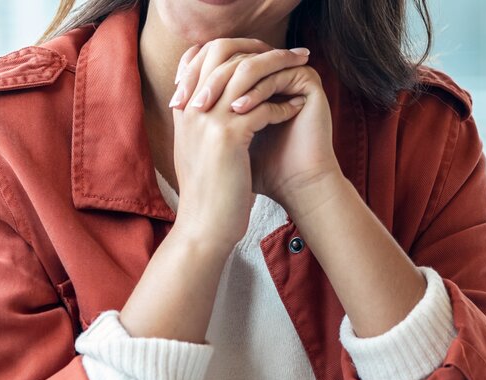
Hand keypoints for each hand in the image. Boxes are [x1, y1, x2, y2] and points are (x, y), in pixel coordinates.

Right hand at [165, 38, 310, 244]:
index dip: (236, 47)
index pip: (203, 54)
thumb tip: (228, 97)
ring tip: (302, 70)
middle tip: (291, 53)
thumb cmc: (208, 190)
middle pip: (224, 54)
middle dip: (261, 50)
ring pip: (246, 74)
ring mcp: (206, 120)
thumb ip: (204, 118)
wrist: (203, 227)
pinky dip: (282, 105)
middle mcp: (190, 107)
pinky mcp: (228, 137)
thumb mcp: (197, 147)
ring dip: (279, 69)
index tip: (264, 51)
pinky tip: (297, 107)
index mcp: (183, 107)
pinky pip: (261, 107)